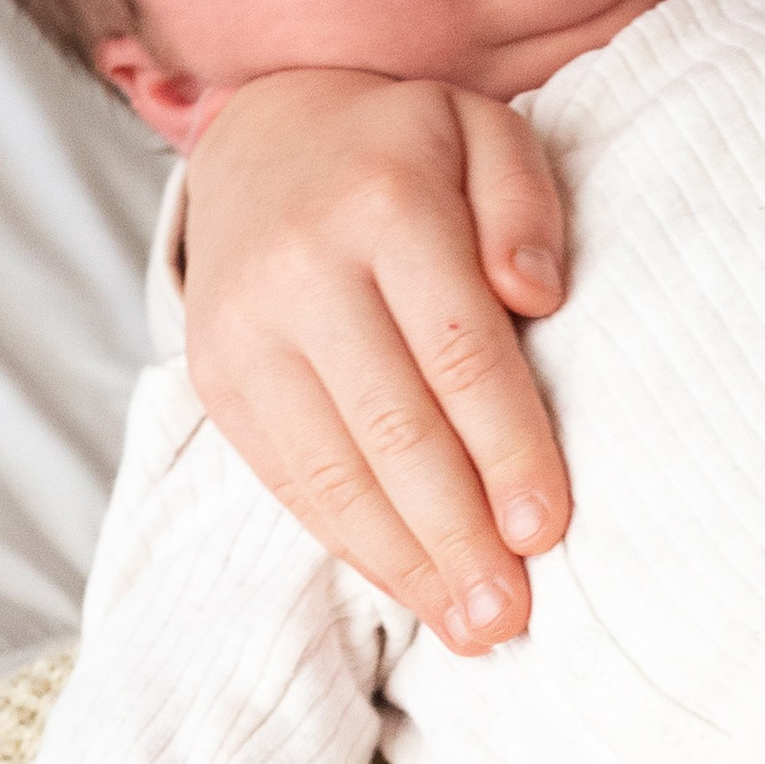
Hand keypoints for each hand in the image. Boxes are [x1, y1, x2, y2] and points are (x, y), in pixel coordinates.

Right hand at [181, 66, 571, 649]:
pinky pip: (290, 479)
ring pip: (334, 469)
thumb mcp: (481, 131)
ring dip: (408, 563)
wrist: (261, 137)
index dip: (505, 447)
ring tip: (472, 632)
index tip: (549, 529)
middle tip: (512, 618)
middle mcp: (302, 270)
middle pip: (394, 426)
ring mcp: (245, 330)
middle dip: (458, 535)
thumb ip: (523, 202)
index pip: (458, 348)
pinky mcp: (215, 377)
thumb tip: (536, 298)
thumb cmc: (404, 149)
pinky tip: (412, 588)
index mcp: (384, 203)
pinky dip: (354, 543)